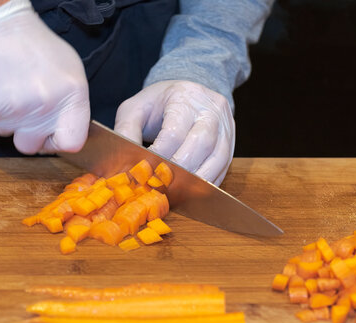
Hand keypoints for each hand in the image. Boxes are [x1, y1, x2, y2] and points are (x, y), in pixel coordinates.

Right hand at [0, 0, 89, 153]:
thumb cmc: (36, 46)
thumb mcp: (71, 72)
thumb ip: (72, 106)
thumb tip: (66, 132)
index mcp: (71, 98)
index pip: (71, 143)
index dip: (60, 142)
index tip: (52, 134)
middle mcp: (44, 107)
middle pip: (31, 147)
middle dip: (28, 133)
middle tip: (26, 108)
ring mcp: (13, 110)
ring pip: (7, 133)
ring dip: (8, 118)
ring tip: (10, 88)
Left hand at [114, 80, 234, 185]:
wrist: (188, 95)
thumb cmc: (159, 103)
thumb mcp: (135, 108)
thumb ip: (126, 131)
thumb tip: (124, 162)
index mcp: (186, 97)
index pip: (174, 132)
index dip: (159, 156)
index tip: (144, 172)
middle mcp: (212, 110)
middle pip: (201, 145)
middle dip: (179, 171)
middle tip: (159, 186)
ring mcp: (226, 128)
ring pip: (217, 160)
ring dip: (195, 181)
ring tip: (174, 193)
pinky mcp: (230, 145)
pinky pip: (223, 169)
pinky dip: (205, 184)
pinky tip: (189, 192)